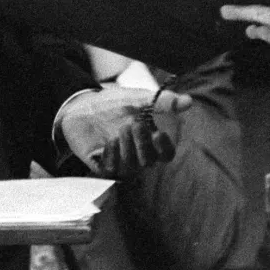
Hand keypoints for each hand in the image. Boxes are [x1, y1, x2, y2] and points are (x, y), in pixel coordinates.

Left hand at [57, 85, 193, 177]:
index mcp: (149, 141)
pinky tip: (108, 141)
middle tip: (135, 124)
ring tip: (120, 128)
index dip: (165, 149)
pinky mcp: (102, 164)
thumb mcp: (138, 99)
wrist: (81, 105)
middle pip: (149, 162)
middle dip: (143, 144)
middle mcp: (136, 154)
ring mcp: (119, 161)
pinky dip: (112, 155)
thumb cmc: (113, 104)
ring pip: (131, 167)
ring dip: (127, 147)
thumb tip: (189, 101)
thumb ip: (162, 102)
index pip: (166, 155)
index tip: (159, 134)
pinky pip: (111, 170)